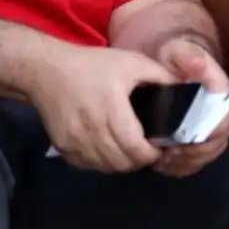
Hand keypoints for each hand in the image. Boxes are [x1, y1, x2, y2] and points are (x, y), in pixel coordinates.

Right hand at [26, 43, 174, 172]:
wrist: (46, 70)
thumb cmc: (91, 65)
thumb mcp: (130, 62)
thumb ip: (159, 76)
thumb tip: (183, 89)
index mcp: (111, 109)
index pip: (136, 148)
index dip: (151, 154)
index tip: (159, 147)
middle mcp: (92, 129)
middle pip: (122, 162)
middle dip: (139, 160)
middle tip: (146, 149)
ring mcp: (74, 141)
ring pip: (105, 167)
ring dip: (121, 163)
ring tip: (129, 150)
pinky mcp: (63, 146)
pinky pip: (87, 165)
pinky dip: (101, 162)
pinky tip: (108, 149)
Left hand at [152, 37, 228, 178]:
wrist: (170, 67)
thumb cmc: (174, 59)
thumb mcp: (178, 50)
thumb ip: (188, 56)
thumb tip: (198, 65)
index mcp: (221, 95)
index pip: (224, 120)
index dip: (208, 134)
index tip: (183, 140)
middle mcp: (221, 115)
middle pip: (217, 143)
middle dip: (193, 154)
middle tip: (168, 154)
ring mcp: (210, 130)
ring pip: (206, 156)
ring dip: (185, 162)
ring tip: (163, 160)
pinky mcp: (198, 142)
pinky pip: (195, 163)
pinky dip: (179, 168)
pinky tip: (162, 164)